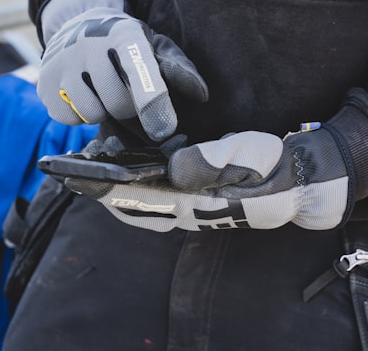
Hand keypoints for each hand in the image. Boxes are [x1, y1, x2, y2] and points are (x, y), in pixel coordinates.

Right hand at [38, 6, 207, 141]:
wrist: (77, 25)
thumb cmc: (125, 44)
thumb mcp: (154, 46)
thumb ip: (178, 69)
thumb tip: (200, 94)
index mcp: (124, 33)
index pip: (139, 70)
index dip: (153, 102)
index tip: (165, 131)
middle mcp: (89, 43)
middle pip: (118, 104)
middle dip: (129, 109)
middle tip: (125, 91)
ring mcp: (61, 62)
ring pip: (93, 114)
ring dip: (104, 112)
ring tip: (103, 90)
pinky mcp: (43, 82)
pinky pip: (69, 119)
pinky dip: (80, 115)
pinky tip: (84, 95)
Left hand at [66, 125, 351, 231]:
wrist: (294, 184)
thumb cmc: (271, 168)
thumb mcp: (247, 157)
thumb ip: (211, 161)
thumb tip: (174, 166)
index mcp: (195, 203)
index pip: (140, 199)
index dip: (108, 189)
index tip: (79, 178)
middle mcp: (186, 210)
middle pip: (132, 207)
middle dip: (101, 191)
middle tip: (74, 172)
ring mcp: (189, 207)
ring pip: (140, 204)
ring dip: (112, 190)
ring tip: (90, 169)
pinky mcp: (195, 198)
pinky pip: (154, 198)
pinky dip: (132, 188)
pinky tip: (124, 171)